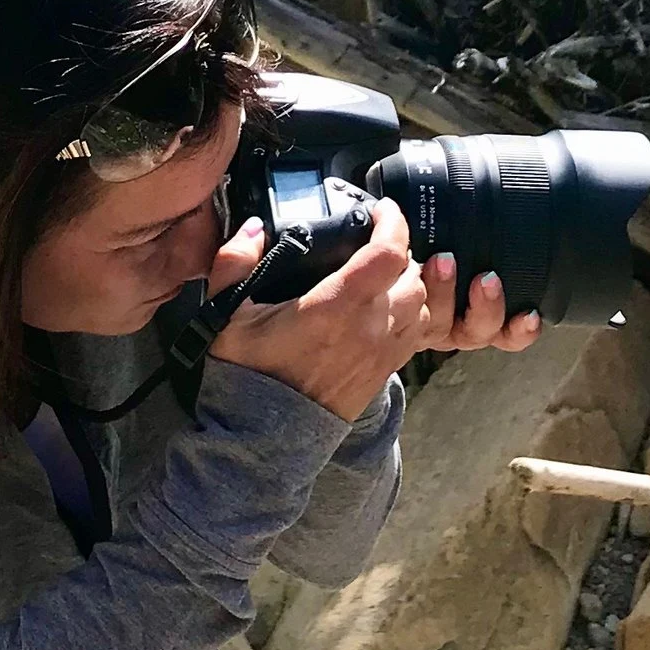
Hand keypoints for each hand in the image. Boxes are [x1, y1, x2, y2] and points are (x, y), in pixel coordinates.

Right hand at [207, 207, 540, 419]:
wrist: (265, 439)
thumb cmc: (249, 374)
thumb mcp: (227, 314)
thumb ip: (235, 262)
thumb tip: (253, 228)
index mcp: (335, 307)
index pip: (388, 254)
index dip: (393, 224)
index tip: (383, 210)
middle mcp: (369, 328)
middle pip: (414, 276)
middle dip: (401, 254)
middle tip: (377, 243)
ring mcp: (382, 352)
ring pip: (422, 304)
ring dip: (410, 284)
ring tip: (383, 275)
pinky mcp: (385, 372)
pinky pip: (416, 333)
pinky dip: (411, 313)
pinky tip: (385, 308)